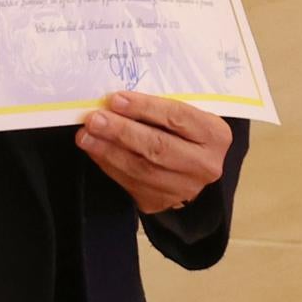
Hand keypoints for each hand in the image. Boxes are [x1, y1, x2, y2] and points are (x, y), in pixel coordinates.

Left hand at [79, 90, 231, 216]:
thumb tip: (115, 101)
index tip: (115, 99)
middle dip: (122, 131)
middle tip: (94, 119)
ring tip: (86, 135)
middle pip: (158, 147)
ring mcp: (184, 188)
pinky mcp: (161, 202)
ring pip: (141, 169)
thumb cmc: (183, 131)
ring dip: (108, 150)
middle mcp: (204, 164)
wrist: (192, 167)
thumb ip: (158, 108)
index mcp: (215, 135)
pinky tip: (94, 150)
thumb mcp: (184, 115)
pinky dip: (108, 165)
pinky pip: (129, 183)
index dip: (144, 108)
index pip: (177, 118)